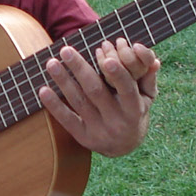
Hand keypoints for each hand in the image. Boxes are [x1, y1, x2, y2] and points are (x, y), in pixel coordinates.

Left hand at [37, 37, 159, 157]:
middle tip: (66, 49)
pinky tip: (43, 90)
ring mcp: (98, 131)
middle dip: (80, 69)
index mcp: (134, 109)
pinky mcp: (83, 138)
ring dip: (64, 82)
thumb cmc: (135, 112)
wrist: (125, 146)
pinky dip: (54, 105)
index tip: (106, 57)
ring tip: (52, 63)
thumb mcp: (147, 98)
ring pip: (79, 102)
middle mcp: (116, 121)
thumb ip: (148, 78)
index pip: (127, 90)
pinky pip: (67, 120)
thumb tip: (152, 59)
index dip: (118, 74)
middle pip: (96, 92)